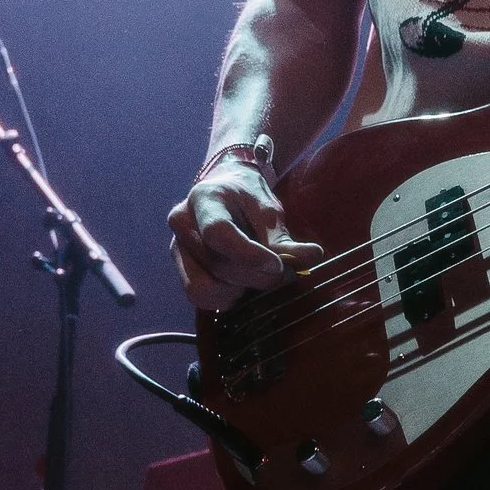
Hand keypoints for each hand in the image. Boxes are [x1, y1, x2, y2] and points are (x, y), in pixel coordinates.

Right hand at [167, 158, 323, 311]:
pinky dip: (225, 298)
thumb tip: (313, 257)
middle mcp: (181, 223)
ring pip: (206, 288)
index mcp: (204, 199)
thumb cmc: (248, 198)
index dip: (250, 256)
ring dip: (240, 291)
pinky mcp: (180, 268)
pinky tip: (241, 285)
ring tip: (259, 277)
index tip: (278, 264)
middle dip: (256, 277)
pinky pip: (199, 297)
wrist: (224, 190)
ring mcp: (176, 247)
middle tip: (283, 273)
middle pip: (218, 266)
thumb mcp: (269, 211)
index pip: (219, 233)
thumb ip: (286, 239)